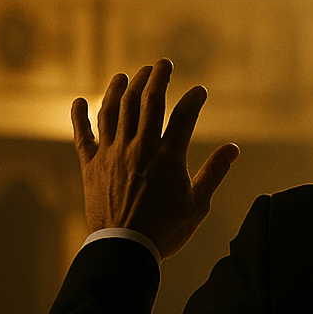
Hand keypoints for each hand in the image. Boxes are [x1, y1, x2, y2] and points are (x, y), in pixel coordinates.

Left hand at [72, 59, 238, 259]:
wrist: (124, 249)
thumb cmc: (165, 230)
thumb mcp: (198, 204)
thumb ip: (214, 172)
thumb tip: (233, 148)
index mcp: (168, 157)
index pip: (184, 116)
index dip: (194, 99)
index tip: (199, 91)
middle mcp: (139, 148)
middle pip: (148, 101)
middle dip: (156, 78)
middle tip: (162, 64)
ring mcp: (112, 154)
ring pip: (115, 110)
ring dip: (121, 87)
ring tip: (127, 75)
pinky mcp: (90, 165)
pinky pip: (82, 135)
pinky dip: (79, 116)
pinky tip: (79, 101)